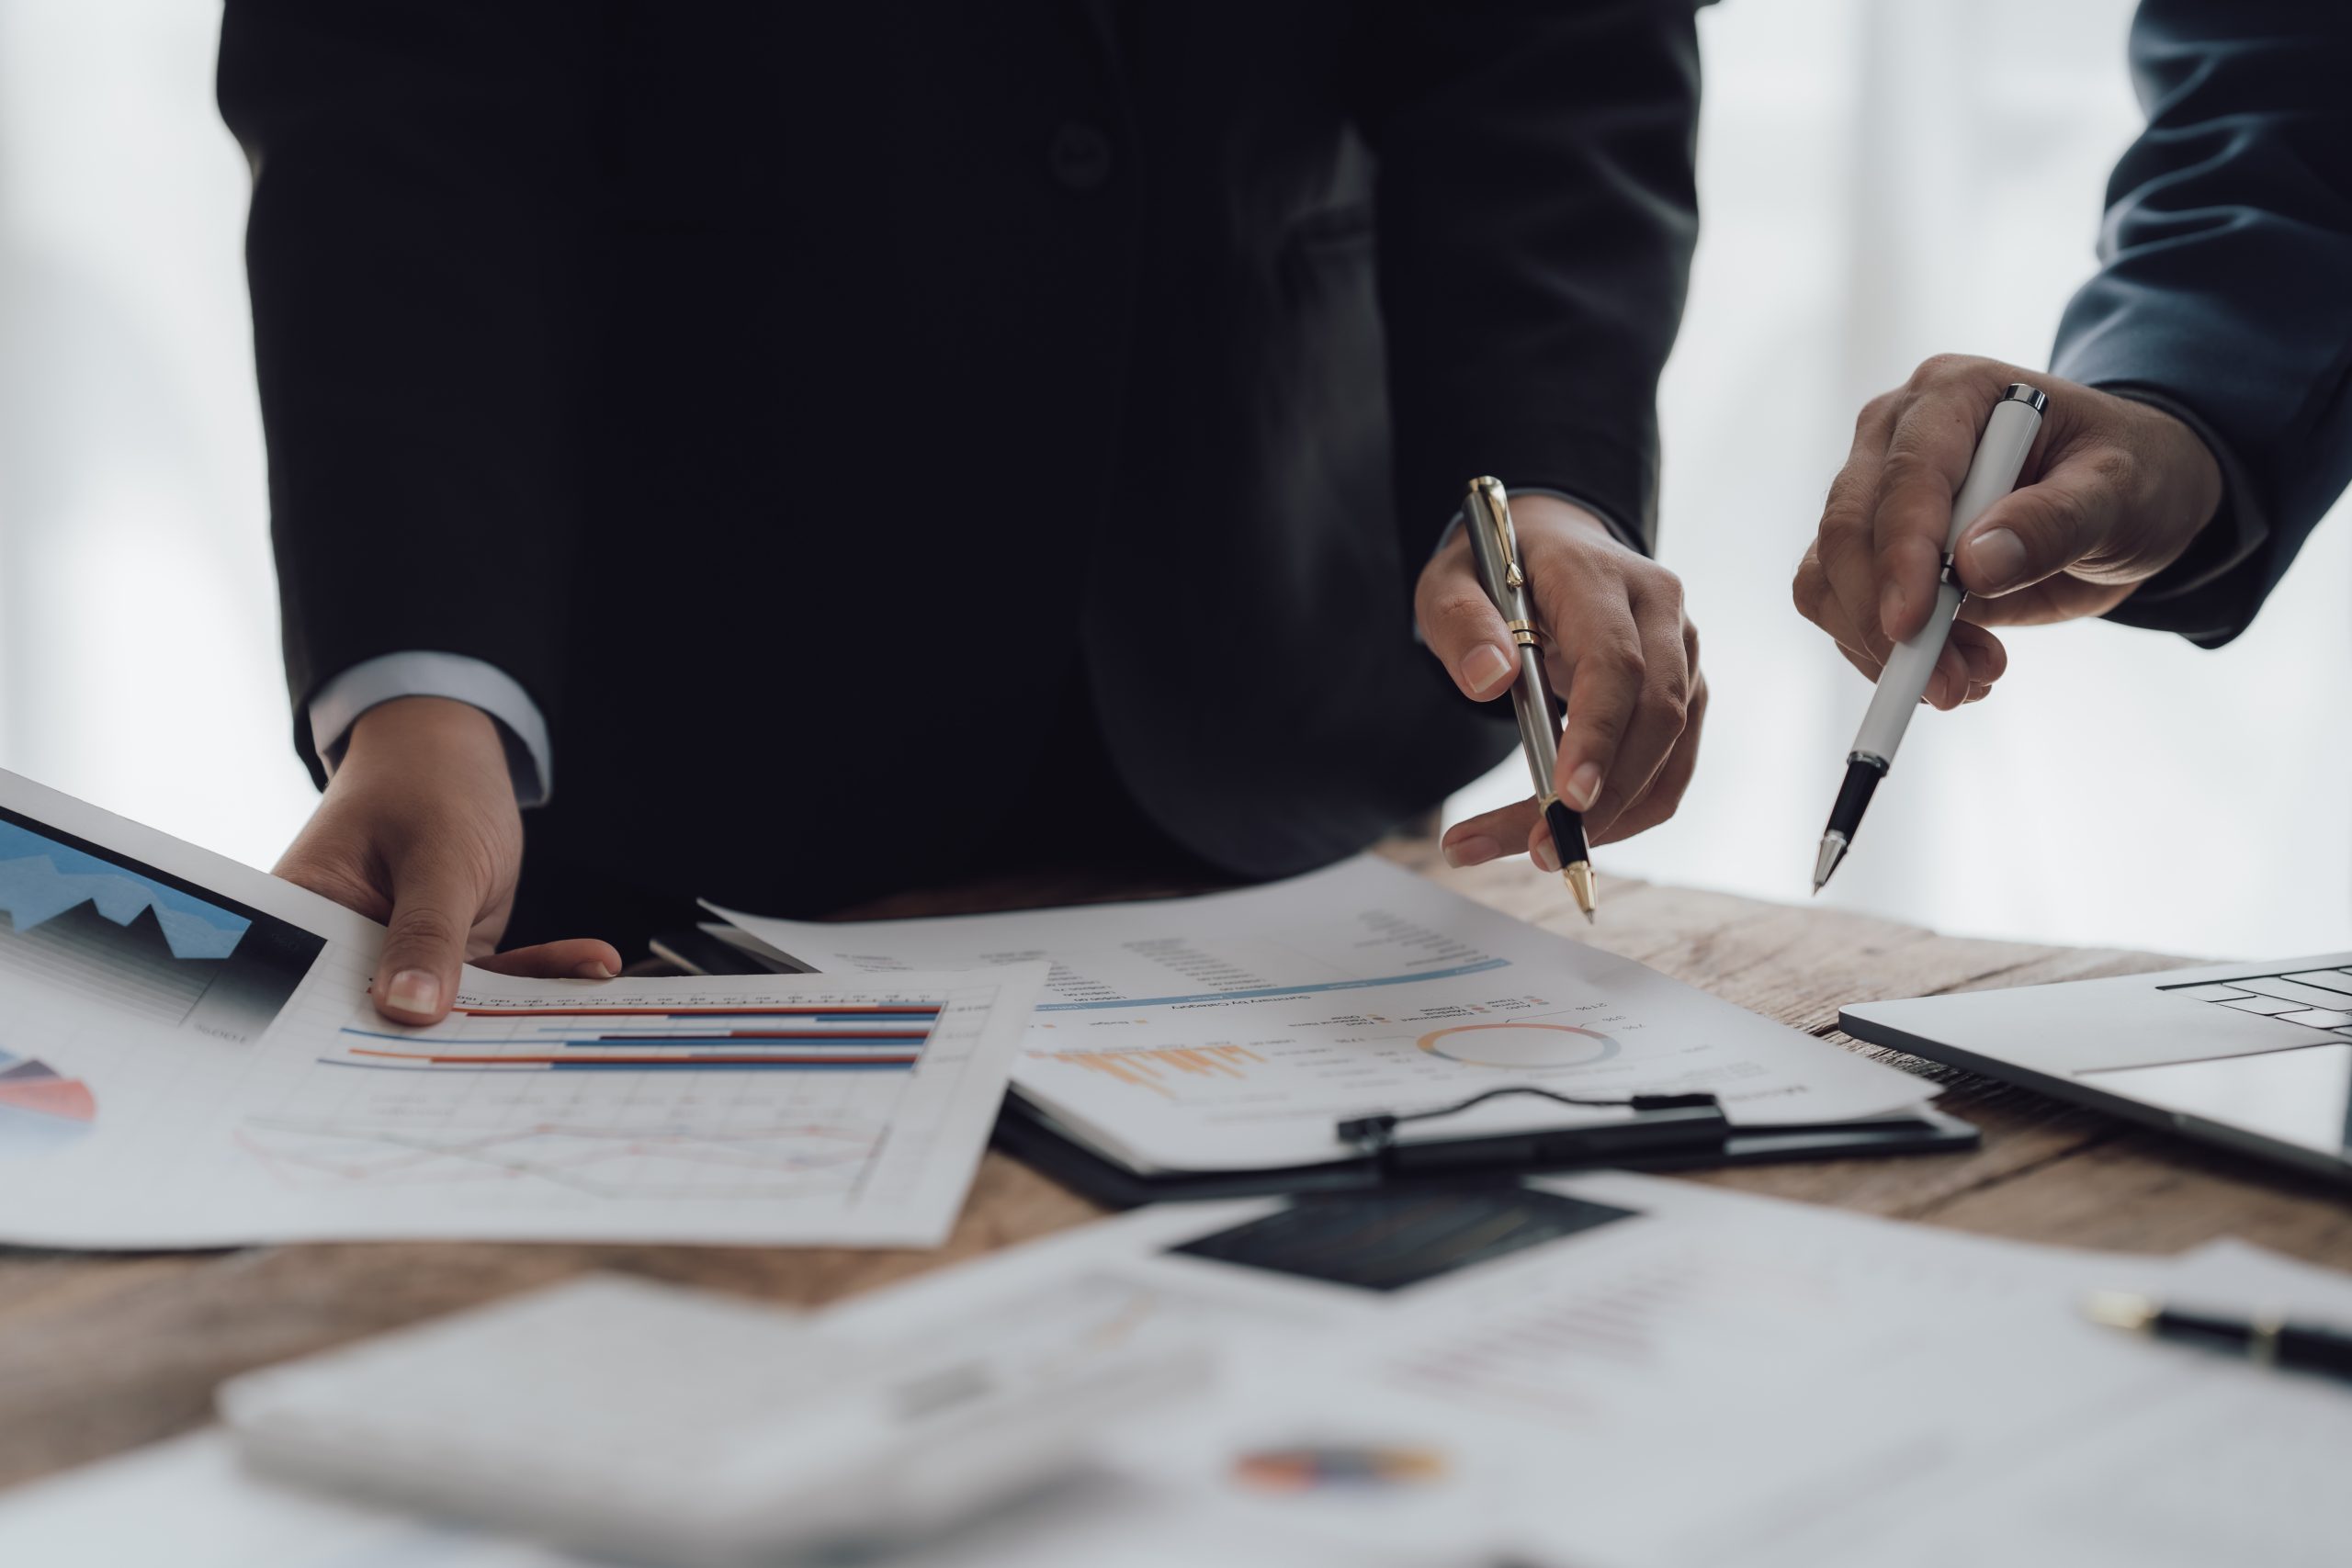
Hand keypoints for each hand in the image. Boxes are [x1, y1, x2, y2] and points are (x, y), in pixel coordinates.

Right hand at [274, 697, 620, 1024]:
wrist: (452, 748)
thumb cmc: (426, 782)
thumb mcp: (437, 855)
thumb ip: (426, 933)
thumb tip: (409, 1010)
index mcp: (304, 915)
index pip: (322, 994)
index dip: (359, 1037)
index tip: (417, 1063)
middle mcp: (342, 946)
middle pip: (384, 1011)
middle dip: (447, 1038)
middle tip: (512, 1055)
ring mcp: (397, 954)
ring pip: (452, 1001)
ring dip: (517, 1004)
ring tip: (580, 1004)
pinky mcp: (446, 953)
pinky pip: (492, 978)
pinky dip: (542, 970)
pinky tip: (596, 961)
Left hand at [1417, 495, 1704, 868]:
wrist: (1550, 549)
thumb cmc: (1495, 570)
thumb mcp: (1449, 584)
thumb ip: (1461, 623)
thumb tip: (1490, 680)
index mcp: (1602, 576)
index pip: (1616, 662)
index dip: (1597, 734)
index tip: (1566, 798)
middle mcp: (1661, 612)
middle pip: (1654, 716)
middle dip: (1604, 797)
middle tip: (1539, 849)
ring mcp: (1682, 655)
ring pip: (1669, 755)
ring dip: (1612, 818)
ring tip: (1536, 850)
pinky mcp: (1684, 694)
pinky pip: (1668, 771)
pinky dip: (1626, 813)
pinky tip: (1571, 833)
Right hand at [1793, 355, 2223, 708]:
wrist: (2123, 502)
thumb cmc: (2129, 475)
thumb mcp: (2120, 490)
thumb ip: (2053, 521)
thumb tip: (1972, 565)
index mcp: (1954, 395)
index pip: (1905, 477)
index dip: (1901, 556)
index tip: (1912, 628)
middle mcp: (1894, 437)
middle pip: (1847, 530)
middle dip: (1887, 619)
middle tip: (1951, 686)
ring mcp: (1872, 492)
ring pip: (1828, 576)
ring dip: (1882, 647)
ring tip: (1970, 679)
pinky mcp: (1868, 549)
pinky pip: (1837, 606)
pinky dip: (1878, 654)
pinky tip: (1951, 668)